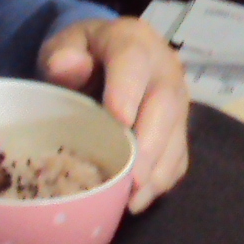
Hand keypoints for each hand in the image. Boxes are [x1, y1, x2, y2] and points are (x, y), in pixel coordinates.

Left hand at [38, 16, 189, 212]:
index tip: (119, 121)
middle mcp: (164, 69)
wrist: (107, 53)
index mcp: (133, 42)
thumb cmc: (82, 54)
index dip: (127, 91)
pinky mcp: (180, 127)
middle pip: (164, 106)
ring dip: (157, 172)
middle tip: (131, 180)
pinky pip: (179, 155)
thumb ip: (63, 54)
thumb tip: (65, 67)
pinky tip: (138, 200)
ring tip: (132, 201)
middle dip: (149, 145)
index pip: (133, 62)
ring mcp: (178, 100)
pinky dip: (162, 181)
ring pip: (176, 135)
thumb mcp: (66, 45)